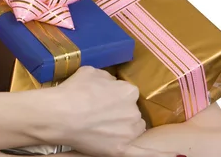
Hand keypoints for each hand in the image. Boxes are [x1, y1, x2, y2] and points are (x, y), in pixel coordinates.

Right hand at [47, 66, 180, 156]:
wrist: (60, 114)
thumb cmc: (74, 91)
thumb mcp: (92, 72)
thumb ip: (108, 78)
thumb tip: (110, 84)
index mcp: (129, 91)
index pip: (128, 94)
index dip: (114, 96)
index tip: (103, 98)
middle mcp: (134, 111)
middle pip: (131, 112)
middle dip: (119, 112)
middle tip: (98, 112)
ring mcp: (129, 131)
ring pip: (131, 129)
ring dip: (121, 128)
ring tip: (99, 126)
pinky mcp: (121, 148)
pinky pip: (143, 153)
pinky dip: (159, 155)